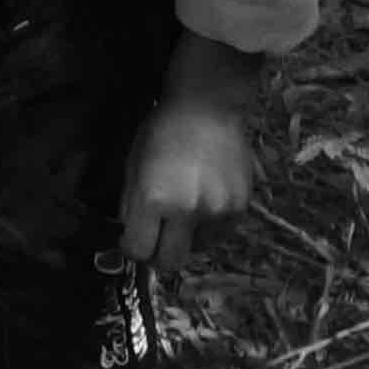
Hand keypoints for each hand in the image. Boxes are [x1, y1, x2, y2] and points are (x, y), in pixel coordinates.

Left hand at [116, 55, 263, 266]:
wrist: (208, 106)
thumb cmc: (162, 128)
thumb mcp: (134, 162)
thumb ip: (130, 203)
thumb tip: (128, 233)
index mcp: (154, 197)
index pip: (139, 250)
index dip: (132, 248)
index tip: (132, 240)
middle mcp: (186, 210)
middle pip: (170, 263)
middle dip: (158, 256)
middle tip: (155, 240)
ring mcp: (216, 212)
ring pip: (197, 250)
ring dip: (185, 239)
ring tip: (183, 211)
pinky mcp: (239, 209)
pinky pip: (219, 235)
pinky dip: (207, 227)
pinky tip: (202, 201)